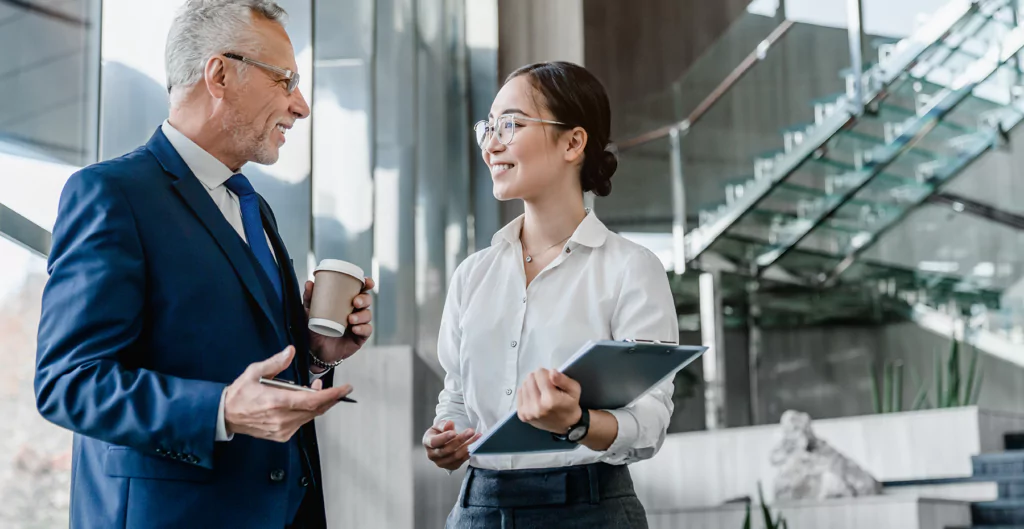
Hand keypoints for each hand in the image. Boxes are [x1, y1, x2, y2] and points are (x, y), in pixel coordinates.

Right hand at [224, 346, 353, 441]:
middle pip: (316, 410)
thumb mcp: (254, 372)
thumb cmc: (240, 394)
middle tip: (337, 388)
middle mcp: (281, 418)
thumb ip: (275, 362)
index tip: (345, 389)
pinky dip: (308, 412)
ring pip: (310, 417)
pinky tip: (303, 403)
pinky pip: (302, 423)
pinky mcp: (281, 435)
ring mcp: (282, 429)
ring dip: (318, 404)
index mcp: (276, 402)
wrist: (225, 415)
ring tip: (315, 390)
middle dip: (329, 398)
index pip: (312, 400)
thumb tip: (290, 352)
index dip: (332, 395)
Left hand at [304, 277, 374, 368]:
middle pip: (367, 300)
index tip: (366, 281)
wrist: (315, 351)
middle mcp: (354, 311)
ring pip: (367, 315)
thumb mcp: (310, 312)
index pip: (359, 289)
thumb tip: (309, 283)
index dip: (366, 284)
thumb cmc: (315, 329)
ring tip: (350, 319)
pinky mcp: (360, 337)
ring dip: (362, 315)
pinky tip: (355, 329)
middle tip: (355, 302)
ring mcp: (359, 324)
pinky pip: (367, 330)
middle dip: (364, 299)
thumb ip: (310, 298)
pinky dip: (362, 328)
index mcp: (346, 302)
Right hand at [422, 420, 480, 470]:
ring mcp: (441, 463)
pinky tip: (476, 445)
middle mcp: (432, 455)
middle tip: (471, 431)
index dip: (444, 438)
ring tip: (477, 437)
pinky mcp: (451, 466)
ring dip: (468, 446)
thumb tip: (449, 424)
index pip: (434, 442)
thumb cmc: (440, 432)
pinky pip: (461, 461)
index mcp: (427, 442)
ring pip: (456, 456)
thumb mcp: (439, 426)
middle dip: (460, 440)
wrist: (442, 442)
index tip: (454, 433)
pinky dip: (469, 453)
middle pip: (447, 450)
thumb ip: (443, 425)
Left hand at [516, 368, 582, 434]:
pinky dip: (527, 393)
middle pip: (530, 378)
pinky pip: (519, 393)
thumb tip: (552, 372)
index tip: (552, 381)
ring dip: (532, 386)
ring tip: (542, 393)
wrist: (566, 425)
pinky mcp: (522, 414)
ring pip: (524, 384)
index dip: (547, 374)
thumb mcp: (574, 390)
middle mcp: (537, 406)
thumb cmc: (570, 406)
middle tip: (547, 387)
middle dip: (539, 379)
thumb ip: (563, 380)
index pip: (540, 373)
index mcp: (550, 400)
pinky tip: (535, 398)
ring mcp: (528, 412)